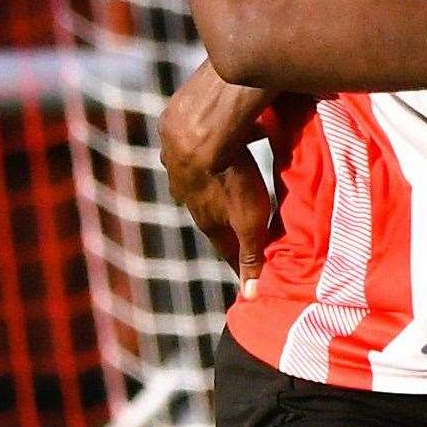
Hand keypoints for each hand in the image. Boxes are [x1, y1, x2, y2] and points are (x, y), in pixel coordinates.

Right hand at [160, 81, 271, 296]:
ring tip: (226, 169)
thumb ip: (250, 255)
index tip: (243, 266)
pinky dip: (203, 141)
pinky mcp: (175, 133)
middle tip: (237, 209)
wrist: (202, 130)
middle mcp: (185, 192)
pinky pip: (191, 141)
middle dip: (222, 210)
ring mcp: (176, 162)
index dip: (236, 254)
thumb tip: (252, 297)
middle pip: (207, 205)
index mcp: (205, 215)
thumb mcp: (250, 219)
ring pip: (195, 173)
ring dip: (209, 173)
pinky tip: (216, 132)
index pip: (224, 243)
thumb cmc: (232, 177)